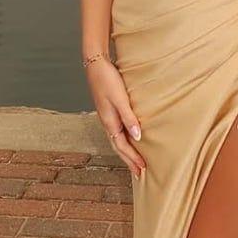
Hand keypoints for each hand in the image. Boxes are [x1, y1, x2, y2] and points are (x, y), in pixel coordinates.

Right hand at [85, 56, 145, 179]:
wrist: (95, 64)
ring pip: (117, 140)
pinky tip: (130, 137)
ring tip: (134, 160)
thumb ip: (128, 118)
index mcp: (109, 122)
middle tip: (139, 173)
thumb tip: (138, 137)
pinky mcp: (109, 109)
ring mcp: (107, 116)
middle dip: (128, 160)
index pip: (122, 146)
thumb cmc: (107, 80)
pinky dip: (124, 139)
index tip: (142, 169)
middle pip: (118, 147)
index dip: (132, 158)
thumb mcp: (120, 99)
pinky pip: (117, 130)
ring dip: (126, 151)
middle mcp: (107, 122)